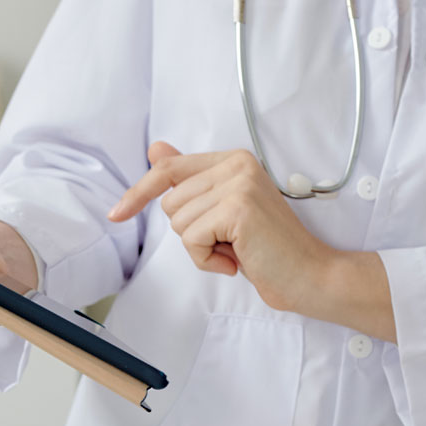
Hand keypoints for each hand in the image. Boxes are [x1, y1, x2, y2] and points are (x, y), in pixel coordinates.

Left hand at [107, 142, 336, 312]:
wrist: (310, 275)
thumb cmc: (267, 250)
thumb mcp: (223, 212)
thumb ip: (192, 181)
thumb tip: (156, 149)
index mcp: (233, 160)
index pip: (169, 169)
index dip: (138, 194)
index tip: (116, 214)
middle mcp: (236, 164)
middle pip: (171, 203)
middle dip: (192, 233)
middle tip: (229, 243)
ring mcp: (238, 184)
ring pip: (178, 222)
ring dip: (201, 249)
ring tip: (237, 250)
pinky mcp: (237, 209)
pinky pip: (191, 240)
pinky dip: (208, 260)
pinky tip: (238, 261)